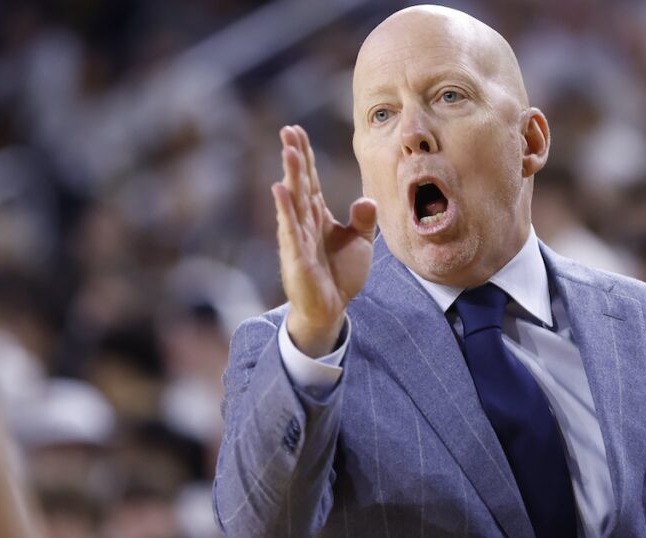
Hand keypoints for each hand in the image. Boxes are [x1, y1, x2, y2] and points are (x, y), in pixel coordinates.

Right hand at [272, 125, 375, 356]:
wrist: (330, 310)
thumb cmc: (340, 275)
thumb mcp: (359, 243)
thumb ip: (364, 219)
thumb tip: (366, 199)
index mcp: (317, 217)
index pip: (310, 181)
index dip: (305, 156)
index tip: (297, 131)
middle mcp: (304, 223)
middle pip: (300, 184)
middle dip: (295, 157)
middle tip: (288, 130)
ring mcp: (298, 238)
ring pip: (294, 201)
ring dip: (291, 175)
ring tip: (289, 151)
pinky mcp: (297, 256)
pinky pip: (292, 229)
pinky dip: (286, 209)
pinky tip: (279, 189)